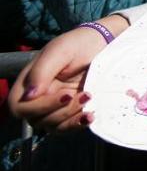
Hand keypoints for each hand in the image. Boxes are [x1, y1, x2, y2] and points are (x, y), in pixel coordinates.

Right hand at [9, 14, 128, 132]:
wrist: (103, 44)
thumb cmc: (78, 44)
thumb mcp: (61, 51)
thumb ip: (42, 72)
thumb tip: (29, 96)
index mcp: (30, 82)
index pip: (19, 107)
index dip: (39, 107)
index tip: (66, 95)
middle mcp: (39, 97)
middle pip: (37, 120)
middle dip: (62, 111)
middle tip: (86, 94)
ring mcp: (55, 106)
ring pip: (53, 126)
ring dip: (71, 119)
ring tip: (91, 102)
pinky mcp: (71, 110)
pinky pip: (68, 126)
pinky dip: (78, 123)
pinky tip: (91, 115)